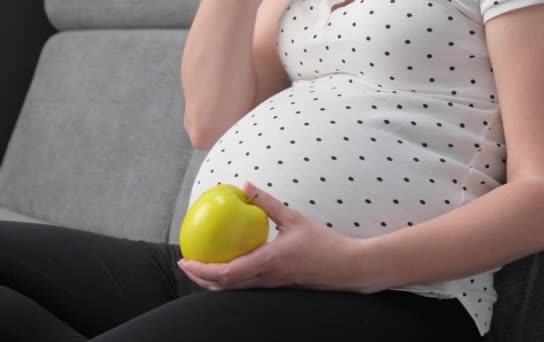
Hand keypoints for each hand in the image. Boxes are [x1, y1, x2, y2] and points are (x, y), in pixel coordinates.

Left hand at [177, 181, 379, 293]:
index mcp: (268, 262)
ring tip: (201, 267)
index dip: (202, 270)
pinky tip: (229, 264)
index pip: (227, 273)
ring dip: (213, 281)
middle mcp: (266, 278)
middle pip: (224, 287)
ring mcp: (271, 286)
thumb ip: (268, 203)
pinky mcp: (277, 286)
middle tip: (186, 264)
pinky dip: (230, 279)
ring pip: (234, 290)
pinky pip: (247, 285)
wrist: (347, 268)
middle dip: (200, 278)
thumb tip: (245, 185)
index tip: (186, 260)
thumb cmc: (324, 244)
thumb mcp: (295, 219)